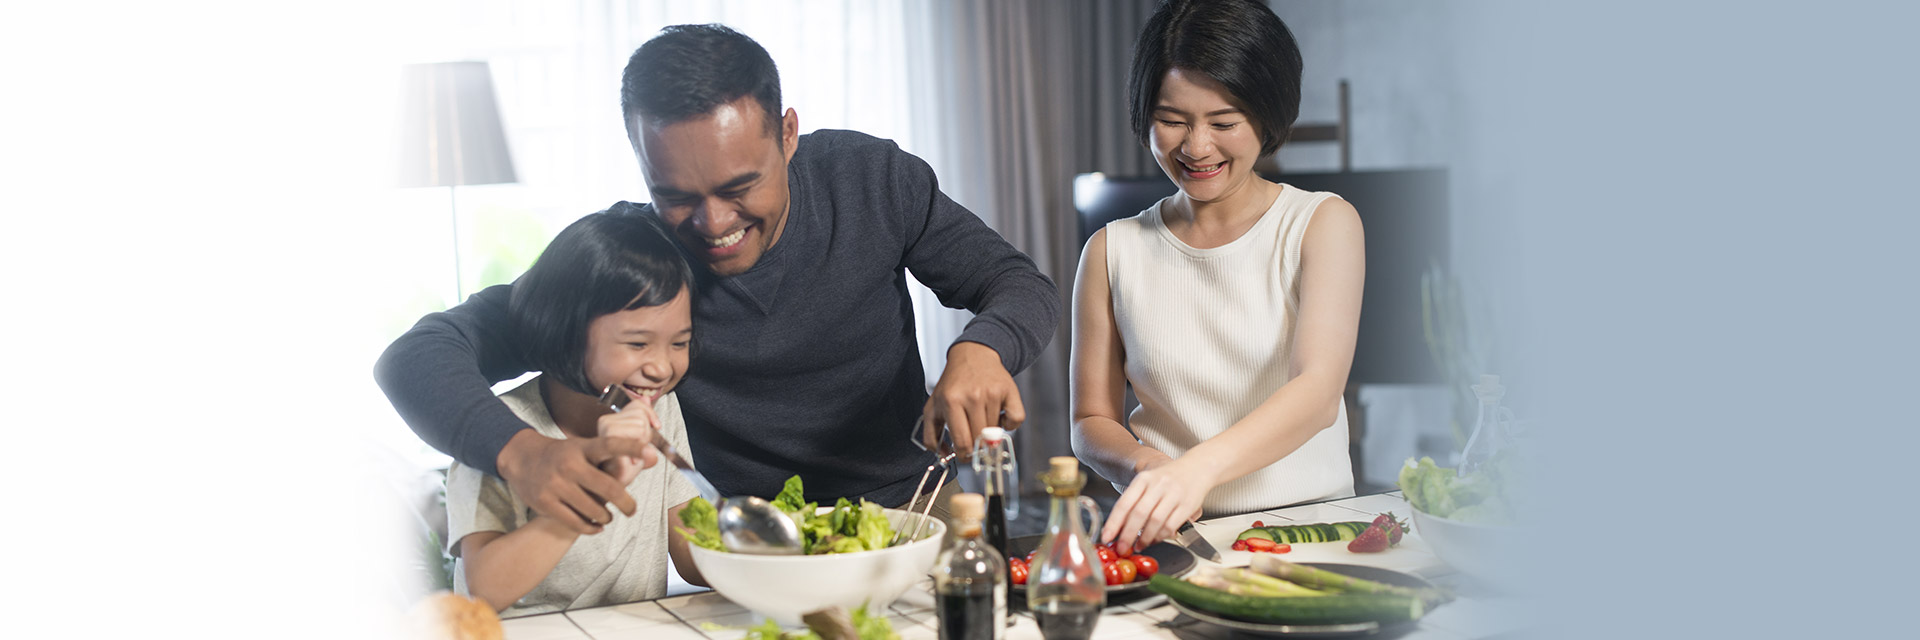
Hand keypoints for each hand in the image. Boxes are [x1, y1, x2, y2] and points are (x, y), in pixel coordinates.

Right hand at [495, 428, 658, 534]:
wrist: (521, 458)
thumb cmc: (562, 455)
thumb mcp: (582, 447)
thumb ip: (611, 455)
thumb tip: (650, 458)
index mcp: (581, 448)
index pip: (610, 444)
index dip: (630, 447)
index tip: (649, 452)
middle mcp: (569, 465)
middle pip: (609, 488)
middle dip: (627, 503)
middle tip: (631, 510)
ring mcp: (556, 485)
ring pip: (594, 510)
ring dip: (606, 516)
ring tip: (608, 516)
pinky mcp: (545, 503)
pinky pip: (576, 522)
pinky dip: (591, 528)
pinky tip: (597, 526)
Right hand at [596, 402, 665, 484]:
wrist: (615, 488)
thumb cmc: (625, 466)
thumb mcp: (638, 437)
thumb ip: (641, 418)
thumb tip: (645, 399)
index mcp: (610, 420)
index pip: (639, 405)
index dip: (650, 416)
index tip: (655, 427)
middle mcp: (605, 424)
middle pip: (641, 416)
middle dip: (646, 435)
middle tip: (636, 450)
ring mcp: (606, 435)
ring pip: (640, 427)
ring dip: (643, 445)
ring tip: (632, 456)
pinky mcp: (610, 448)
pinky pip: (636, 442)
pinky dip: (640, 454)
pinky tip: (632, 463)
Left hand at [922, 342, 1025, 461]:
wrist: (973, 355)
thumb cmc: (953, 384)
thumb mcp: (933, 407)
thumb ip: (931, 435)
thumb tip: (943, 456)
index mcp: (951, 401)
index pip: (962, 442)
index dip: (964, 455)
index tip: (965, 455)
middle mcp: (972, 396)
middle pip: (980, 440)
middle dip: (977, 445)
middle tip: (974, 438)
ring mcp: (992, 393)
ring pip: (997, 432)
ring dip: (991, 432)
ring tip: (982, 418)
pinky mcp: (1009, 390)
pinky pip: (1016, 421)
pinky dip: (1010, 424)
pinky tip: (1000, 416)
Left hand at [1100, 452, 1215, 554]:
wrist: (1198, 468)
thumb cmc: (1169, 479)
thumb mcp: (1148, 482)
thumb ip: (1134, 502)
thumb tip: (1119, 528)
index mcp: (1144, 479)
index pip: (1124, 503)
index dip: (1113, 523)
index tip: (1107, 537)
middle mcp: (1158, 485)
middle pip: (1139, 514)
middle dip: (1128, 535)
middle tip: (1122, 548)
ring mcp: (1174, 494)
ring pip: (1155, 522)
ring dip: (1145, 538)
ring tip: (1139, 545)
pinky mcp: (1187, 505)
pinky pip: (1171, 525)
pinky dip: (1161, 536)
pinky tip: (1155, 539)